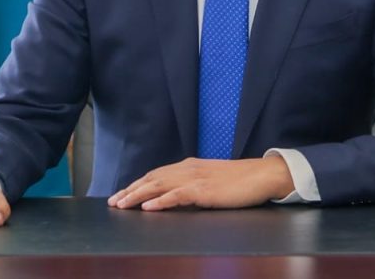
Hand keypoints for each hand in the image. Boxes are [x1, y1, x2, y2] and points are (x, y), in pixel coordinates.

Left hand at [107, 155, 293, 210]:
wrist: (261, 176)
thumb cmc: (240, 181)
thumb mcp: (211, 180)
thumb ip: (194, 184)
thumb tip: (178, 193)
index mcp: (189, 166)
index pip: (156, 174)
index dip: (138, 184)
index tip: (122, 194)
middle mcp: (188, 169)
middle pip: (152, 178)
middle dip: (131, 190)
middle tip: (113, 202)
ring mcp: (195, 179)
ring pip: (159, 185)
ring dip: (138, 195)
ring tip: (122, 204)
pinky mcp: (204, 191)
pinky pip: (177, 196)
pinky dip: (160, 200)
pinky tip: (148, 207)